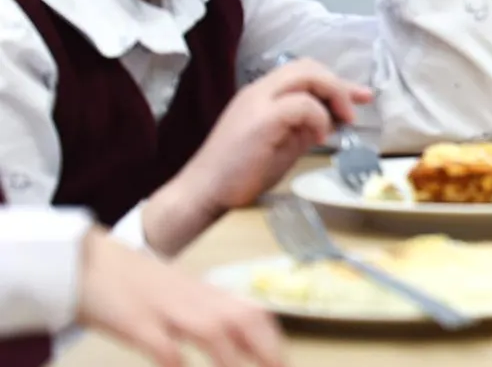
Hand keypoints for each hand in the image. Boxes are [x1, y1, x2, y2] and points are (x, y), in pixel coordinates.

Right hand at [77, 227, 284, 366]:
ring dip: (231, 359)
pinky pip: (163, 346)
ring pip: (211, 330)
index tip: (282, 362)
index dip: (271, 337)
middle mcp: (191, 297)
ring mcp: (164, 308)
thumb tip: (230, 332)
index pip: (250, 310)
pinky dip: (178, 364)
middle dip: (265, 349)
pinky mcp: (134, 321)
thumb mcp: (174, 291)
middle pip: (242, 318)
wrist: (84, 260)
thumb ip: (201, 307)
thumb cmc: (129, 281)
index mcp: (202, 292)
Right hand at [146, 59, 370, 254]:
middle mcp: (259, 91)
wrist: (203, 193)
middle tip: (354, 110)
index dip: (336, 82)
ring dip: (333, 96)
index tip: (360, 96)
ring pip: (306, 75)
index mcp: (262, 94)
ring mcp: (257, 102)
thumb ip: (307, 126)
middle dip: (338, 84)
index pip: (304, 72)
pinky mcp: (261, 119)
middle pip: (308, 67)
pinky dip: (318, 117)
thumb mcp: (284, 144)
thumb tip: (337, 118)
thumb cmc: (241, 174)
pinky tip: (320, 138)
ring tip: (343, 122)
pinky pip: (301, 104)